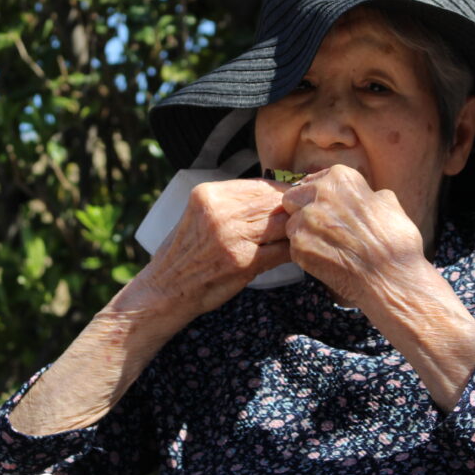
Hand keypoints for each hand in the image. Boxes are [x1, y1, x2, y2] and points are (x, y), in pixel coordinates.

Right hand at [142, 178, 291, 318]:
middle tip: (307, 215)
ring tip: (304, 233)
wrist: (167, 290)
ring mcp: (231, 237)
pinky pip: (281, 251)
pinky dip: (293, 251)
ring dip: (296, 229)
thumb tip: (272, 193)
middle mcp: (219, 211)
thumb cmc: (186, 253)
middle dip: (293, 209)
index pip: (259, 185)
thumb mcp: (200, 214)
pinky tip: (297, 252)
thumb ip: (230, 202)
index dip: (282, 191)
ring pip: (281, 223)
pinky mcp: (242, 262)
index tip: (295, 198)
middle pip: (273, 202)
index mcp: (208, 195)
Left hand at [280, 165, 427, 307]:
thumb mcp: (389, 203)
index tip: (326, 208)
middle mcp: (319, 194)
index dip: (318, 196)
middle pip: (293, 198)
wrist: (391, 278)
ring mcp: (306, 220)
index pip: (312, 180)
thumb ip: (367, 193)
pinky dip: (306, 254)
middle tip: (322, 227)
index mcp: (341, 178)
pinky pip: (294, 246)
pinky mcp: (299, 246)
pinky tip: (327, 259)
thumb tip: (365, 195)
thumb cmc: (395, 242)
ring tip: (329, 246)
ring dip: (304, 233)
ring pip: (291, 223)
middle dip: (302, 210)